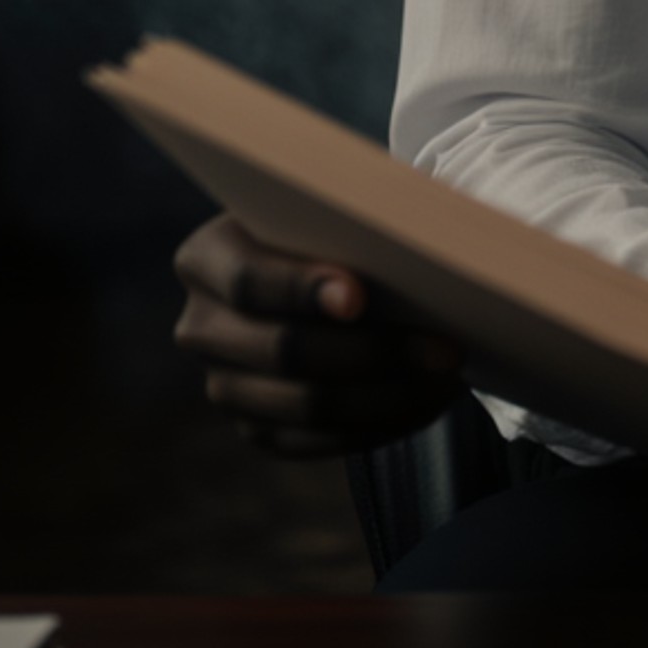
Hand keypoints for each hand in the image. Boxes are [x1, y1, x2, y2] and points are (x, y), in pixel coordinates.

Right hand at [172, 213, 463, 457]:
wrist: (318, 270)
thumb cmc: (334, 225)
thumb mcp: (329, 206)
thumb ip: (353, 219)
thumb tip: (417, 243)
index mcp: (206, 258)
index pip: (247, 279)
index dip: (302, 290)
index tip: (360, 297)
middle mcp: (202, 327)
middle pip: (282, 351)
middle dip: (371, 351)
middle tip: (444, 347)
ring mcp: (224, 385)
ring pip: (305, 405)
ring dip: (387, 395)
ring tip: (446, 376)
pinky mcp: (256, 429)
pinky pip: (315, 441)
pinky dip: (378, 424)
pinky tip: (425, 401)